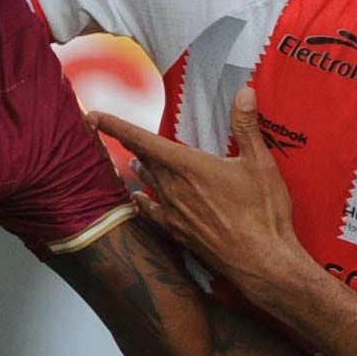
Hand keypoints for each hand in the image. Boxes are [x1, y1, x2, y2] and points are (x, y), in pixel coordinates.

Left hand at [94, 88, 313, 314]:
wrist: (263, 264)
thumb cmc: (263, 213)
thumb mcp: (260, 163)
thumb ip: (247, 125)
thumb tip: (245, 92)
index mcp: (188, 166)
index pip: (142, 140)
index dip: (115, 126)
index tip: (93, 116)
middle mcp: (174, 189)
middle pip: (144, 160)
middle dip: (134, 146)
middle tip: (121, 134)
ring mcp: (174, 214)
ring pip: (149, 185)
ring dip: (143, 171)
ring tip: (138, 162)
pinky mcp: (179, 235)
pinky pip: (152, 214)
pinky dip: (144, 203)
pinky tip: (141, 200)